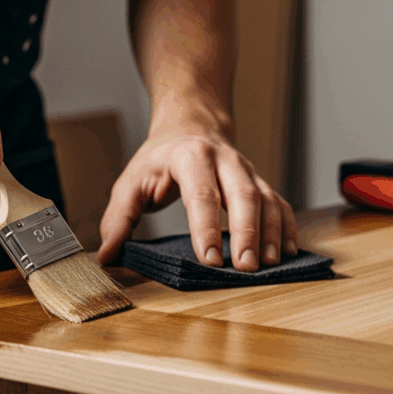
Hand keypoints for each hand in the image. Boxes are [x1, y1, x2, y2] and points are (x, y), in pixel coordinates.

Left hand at [97, 119, 297, 271]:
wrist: (191, 126)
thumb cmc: (159, 160)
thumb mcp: (130, 182)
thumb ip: (118, 218)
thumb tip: (107, 255)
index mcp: (189, 157)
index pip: (200, 193)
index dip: (205, 227)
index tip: (208, 259)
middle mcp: (224, 160)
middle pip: (242, 194)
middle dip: (246, 232)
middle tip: (245, 267)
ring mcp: (247, 170)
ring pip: (266, 198)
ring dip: (270, 232)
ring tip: (269, 264)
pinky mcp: (260, 182)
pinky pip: (280, 202)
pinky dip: (286, 227)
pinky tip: (286, 251)